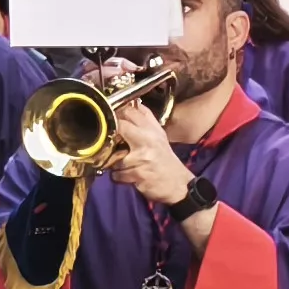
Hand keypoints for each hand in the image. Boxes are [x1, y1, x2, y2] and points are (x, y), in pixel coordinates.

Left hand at [102, 92, 193, 211]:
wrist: (178, 184)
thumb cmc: (165, 160)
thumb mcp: (159, 136)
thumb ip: (146, 119)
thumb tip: (134, 103)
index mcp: (152, 129)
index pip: (131, 112)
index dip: (117, 113)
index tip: (110, 117)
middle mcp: (148, 140)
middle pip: (120, 126)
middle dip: (112, 133)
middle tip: (111, 141)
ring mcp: (142, 158)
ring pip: (114, 155)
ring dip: (114, 161)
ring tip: (123, 164)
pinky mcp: (138, 174)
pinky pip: (117, 174)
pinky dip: (118, 177)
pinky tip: (127, 176)